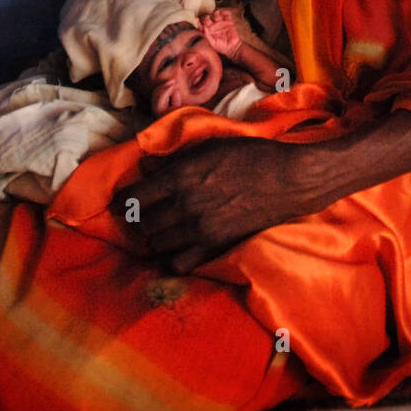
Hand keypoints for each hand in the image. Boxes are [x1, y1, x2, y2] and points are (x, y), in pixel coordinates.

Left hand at [108, 137, 327, 272]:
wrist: (286, 179)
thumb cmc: (248, 156)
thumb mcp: (208, 147)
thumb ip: (173, 158)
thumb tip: (143, 166)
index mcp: (180, 176)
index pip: (135, 198)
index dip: (125, 201)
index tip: (124, 202)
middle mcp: (185, 205)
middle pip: (143, 223)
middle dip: (141, 218)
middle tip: (148, 212)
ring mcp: (199, 229)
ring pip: (156, 244)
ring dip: (155, 237)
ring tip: (163, 228)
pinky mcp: (214, 246)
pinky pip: (178, 263)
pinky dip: (172, 257)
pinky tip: (178, 246)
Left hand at [198, 8, 242, 60]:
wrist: (233, 47)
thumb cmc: (222, 47)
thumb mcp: (213, 43)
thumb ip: (207, 35)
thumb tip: (204, 28)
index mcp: (209, 31)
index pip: (202, 26)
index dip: (199, 22)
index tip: (197, 19)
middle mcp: (214, 27)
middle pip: (209, 19)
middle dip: (207, 17)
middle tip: (207, 17)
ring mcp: (221, 24)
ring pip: (217, 15)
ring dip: (216, 13)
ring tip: (216, 12)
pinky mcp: (229, 22)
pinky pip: (227, 15)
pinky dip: (226, 12)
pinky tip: (224, 12)